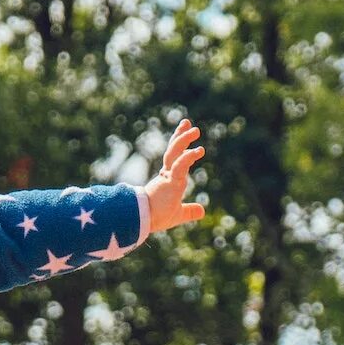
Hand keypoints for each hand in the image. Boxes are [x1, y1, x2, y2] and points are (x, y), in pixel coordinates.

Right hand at [145, 118, 206, 233]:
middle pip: (173, 150)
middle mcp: (166, 175)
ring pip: (175, 153)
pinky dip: (189, 156)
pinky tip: (199, 150)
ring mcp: (167, 177)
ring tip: (195, 130)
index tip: (185, 133)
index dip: (180, 146)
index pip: (173, 158)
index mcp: (167, 180)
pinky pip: (180, 165)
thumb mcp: (177, 214)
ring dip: (184, 139)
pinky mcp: (169, 181)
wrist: (141, 222)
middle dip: (180, 135)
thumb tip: (202, 211)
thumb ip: (189, 211)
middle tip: (186, 122)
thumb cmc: (155, 218)